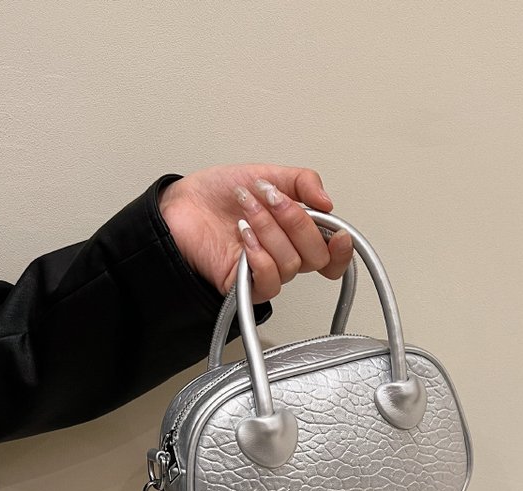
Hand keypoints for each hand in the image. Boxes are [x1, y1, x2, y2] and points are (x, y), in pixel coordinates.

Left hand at [158, 164, 353, 303]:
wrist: (181, 206)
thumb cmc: (218, 195)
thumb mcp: (266, 174)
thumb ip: (302, 183)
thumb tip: (328, 201)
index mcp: (296, 233)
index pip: (331, 254)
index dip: (342, 250)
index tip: (340, 234)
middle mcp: (285, 254)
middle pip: (316, 256)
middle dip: (296, 222)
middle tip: (270, 198)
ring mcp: (265, 270)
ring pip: (291, 264)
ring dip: (269, 230)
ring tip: (246, 210)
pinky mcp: (245, 285)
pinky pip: (269, 283)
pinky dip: (260, 257)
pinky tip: (244, 237)